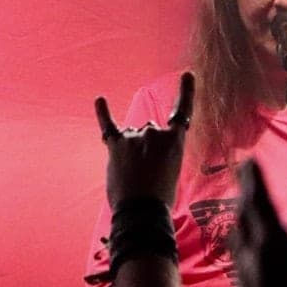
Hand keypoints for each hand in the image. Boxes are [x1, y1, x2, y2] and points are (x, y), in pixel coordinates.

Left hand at [94, 72, 193, 207]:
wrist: (141, 211)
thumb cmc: (161, 196)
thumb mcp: (172, 170)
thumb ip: (161, 151)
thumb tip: (142, 143)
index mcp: (175, 139)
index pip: (182, 112)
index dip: (186, 92)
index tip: (186, 75)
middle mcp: (154, 132)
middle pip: (151, 131)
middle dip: (148, 146)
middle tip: (148, 173)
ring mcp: (134, 137)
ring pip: (133, 135)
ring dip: (132, 149)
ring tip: (133, 175)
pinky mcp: (116, 145)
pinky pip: (109, 125)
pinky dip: (103, 112)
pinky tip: (100, 99)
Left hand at [232, 162, 286, 286]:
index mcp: (272, 245)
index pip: (256, 200)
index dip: (252, 178)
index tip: (249, 159)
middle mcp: (253, 258)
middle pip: (245, 217)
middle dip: (246, 194)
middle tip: (246, 176)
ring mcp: (246, 280)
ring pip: (240, 239)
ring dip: (242, 217)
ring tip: (245, 206)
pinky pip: (242, 258)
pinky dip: (245, 241)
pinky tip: (250, 254)